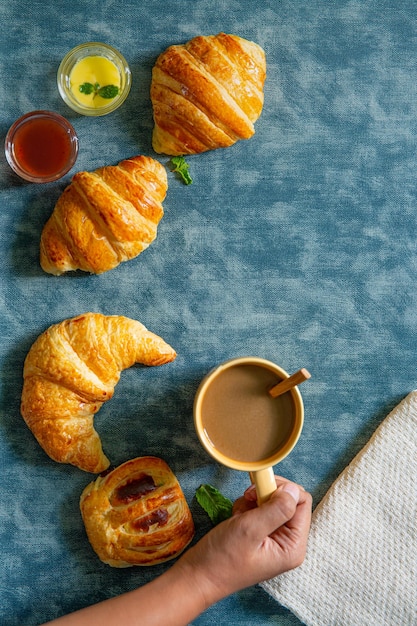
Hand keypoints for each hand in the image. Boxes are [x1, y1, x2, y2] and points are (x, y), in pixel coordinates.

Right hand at [174, 477, 311, 607]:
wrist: (197, 575)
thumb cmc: (223, 558)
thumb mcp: (251, 529)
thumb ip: (277, 508)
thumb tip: (295, 490)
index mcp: (293, 546)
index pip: (302, 502)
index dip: (283, 489)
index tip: (259, 489)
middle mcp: (287, 543)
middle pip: (288, 500)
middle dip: (266, 494)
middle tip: (247, 498)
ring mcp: (273, 539)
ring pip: (271, 502)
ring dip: (253, 501)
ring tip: (239, 514)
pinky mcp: (259, 535)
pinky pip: (259, 509)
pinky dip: (246, 507)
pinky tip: (235, 518)